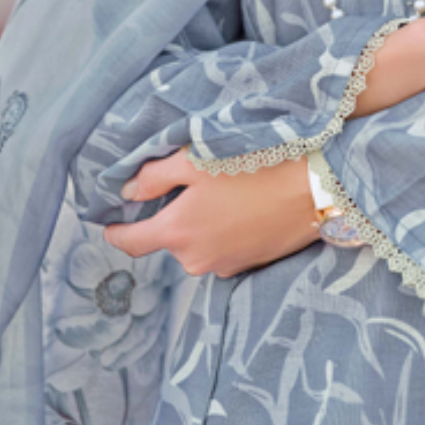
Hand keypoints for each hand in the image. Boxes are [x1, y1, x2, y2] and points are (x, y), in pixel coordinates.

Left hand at [103, 149, 320, 277]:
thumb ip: (154, 176)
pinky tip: (246, 206)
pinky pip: (224, 249)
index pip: (132, 241)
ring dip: (202, 224)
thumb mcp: (196, 159)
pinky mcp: (250, 265)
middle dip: (173, 216)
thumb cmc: (254, 165)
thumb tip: (127, 191)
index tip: (109, 224)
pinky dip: (226, 231)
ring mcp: (225, 265)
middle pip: (171, 239)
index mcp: (178, 231)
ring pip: (198, 244)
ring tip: (226, 191)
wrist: (315, 187)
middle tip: (193, 184)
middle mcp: (196, 258)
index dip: (117, 231)